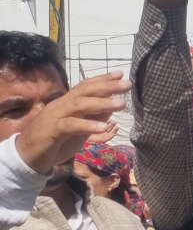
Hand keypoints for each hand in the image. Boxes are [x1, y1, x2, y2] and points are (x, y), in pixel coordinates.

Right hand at [15, 73, 129, 174]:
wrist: (29, 155)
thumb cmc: (56, 140)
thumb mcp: (80, 128)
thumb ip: (94, 117)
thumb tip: (112, 106)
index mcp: (67, 103)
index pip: (86, 86)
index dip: (102, 79)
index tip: (121, 74)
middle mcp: (61, 105)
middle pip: (84, 91)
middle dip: (106, 86)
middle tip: (127, 84)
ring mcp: (55, 116)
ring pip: (79, 104)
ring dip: (101, 103)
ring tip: (121, 103)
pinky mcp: (52, 130)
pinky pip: (71, 125)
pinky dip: (88, 125)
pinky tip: (104, 127)